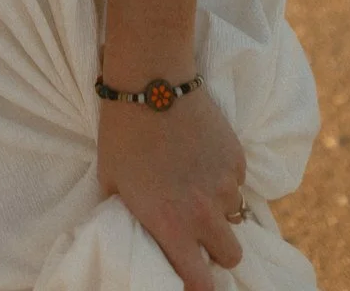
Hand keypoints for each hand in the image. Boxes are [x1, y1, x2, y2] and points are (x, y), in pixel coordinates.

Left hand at [96, 85, 246, 290]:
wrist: (151, 80)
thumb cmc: (122, 131)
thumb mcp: (112, 180)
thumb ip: (129, 211)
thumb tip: (133, 224)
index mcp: (172, 226)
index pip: (201, 284)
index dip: (198, 285)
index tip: (193, 275)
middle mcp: (204, 214)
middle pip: (231, 256)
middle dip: (218, 248)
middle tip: (200, 229)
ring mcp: (225, 185)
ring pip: (236, 215)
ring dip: (222, 209)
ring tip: (198, 182)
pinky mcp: (237, 158)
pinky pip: (237, 180)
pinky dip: (225, 175)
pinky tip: (202, 153)